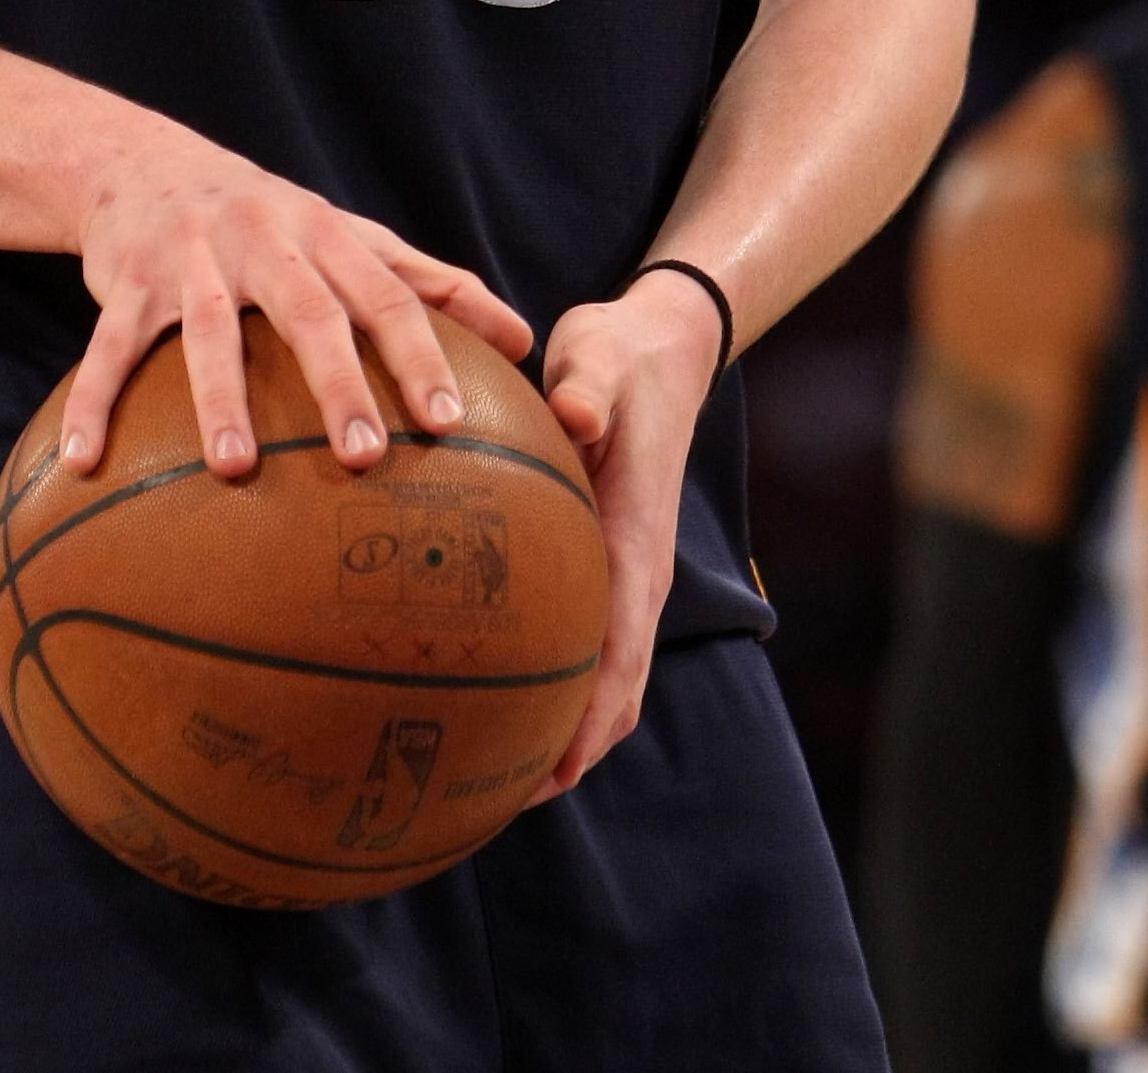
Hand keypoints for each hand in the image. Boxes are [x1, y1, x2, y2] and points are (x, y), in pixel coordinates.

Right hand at [61, 117, 533, 482]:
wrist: (142, 162)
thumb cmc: (270, 221)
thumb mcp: (348, 237)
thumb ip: (430, 283)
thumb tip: (522, 338)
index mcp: (325, 236)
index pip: (386, 295)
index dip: (419, 355)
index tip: (447, 423)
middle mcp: (263, 240)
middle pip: (309, 312)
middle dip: (338, 384)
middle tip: (367, 458)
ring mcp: (191, 259)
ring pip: (208, 331)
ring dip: (221, 399)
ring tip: (236, 468)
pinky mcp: (125, 279)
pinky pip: (108, 346)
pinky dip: (94, 401)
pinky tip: (84, 462)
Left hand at [524, 273, 724, 801]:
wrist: (659, 348)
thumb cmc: (620, 357)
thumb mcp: (601, 358)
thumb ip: (587, 389)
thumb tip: (575, 416)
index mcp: (638, 543)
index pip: (621, 651)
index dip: (591, 718)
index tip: (553, 772)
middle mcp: (636, 573)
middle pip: (615, 688)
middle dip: (571, 749)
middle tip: (501, 798)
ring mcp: (621, 573)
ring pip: (603, 675)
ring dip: (563, 726)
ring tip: (493, 772)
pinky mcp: (600, 562)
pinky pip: (582, 640)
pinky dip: (549, 678)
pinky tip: (488, 685)